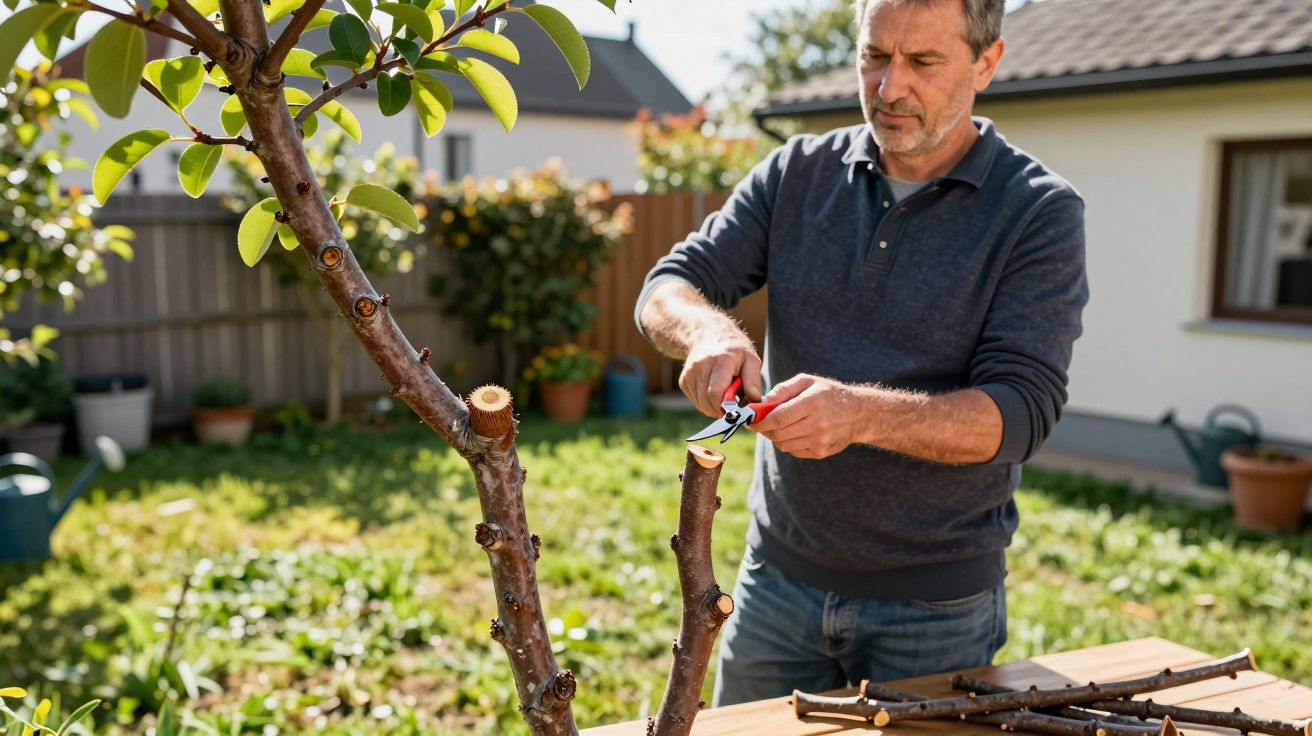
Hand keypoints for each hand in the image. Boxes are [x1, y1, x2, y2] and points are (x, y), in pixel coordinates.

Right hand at [679, 337, 761, 417]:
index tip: (735, 407)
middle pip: (707, 402)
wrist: (708, 337)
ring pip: (701, 404)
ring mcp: (689, 374)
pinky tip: (712, 390)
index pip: (716, 393)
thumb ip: (753, 379)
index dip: (725, 406)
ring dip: (713, 406)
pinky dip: (705, 402)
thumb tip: (755, 398)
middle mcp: (701, 366)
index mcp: (721, 361)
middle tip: (731, 403)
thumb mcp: (750, 359)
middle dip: (721, 409)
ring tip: (723, 394)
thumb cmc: (734, 351)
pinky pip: (695, 401)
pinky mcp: (683, 381)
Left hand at [748, 374, 870, 459]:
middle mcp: (817, 425)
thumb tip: (761, 402)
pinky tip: (793, 431)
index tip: (750, 419)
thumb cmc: (828, 393)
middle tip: (758, 423)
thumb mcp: (808, 382)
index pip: (779, 417)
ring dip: (774, 436)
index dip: (760, 421)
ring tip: (777, 425)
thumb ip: (783, 389)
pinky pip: (794, 451)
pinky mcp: (821, 452)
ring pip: (783, 444)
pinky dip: (787, 442)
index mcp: (812, 404)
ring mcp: (820, 441)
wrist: (858, 414)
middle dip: (763, 429)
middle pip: (778, 434)